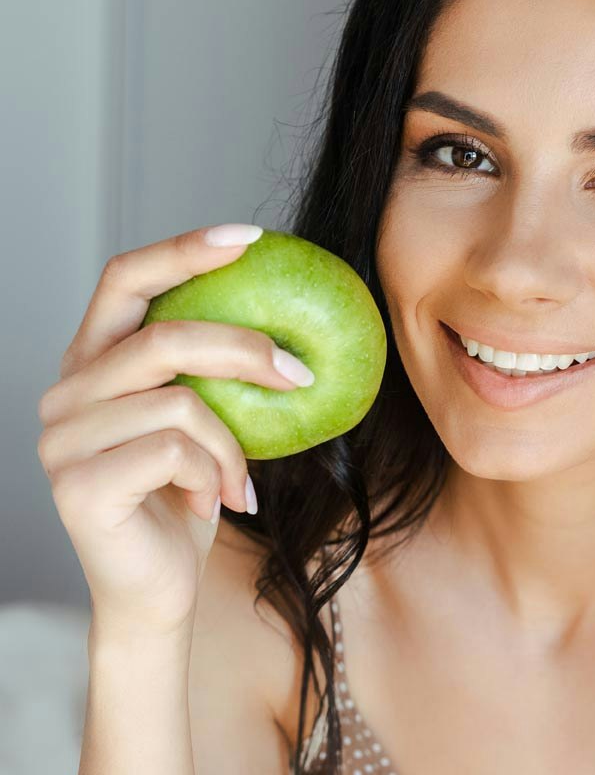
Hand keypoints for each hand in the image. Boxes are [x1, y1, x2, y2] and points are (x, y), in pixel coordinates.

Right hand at [36, 224, 307, 637]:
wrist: (157, 589)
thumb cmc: (189, 494)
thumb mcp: (208, 420)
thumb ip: (219, 371)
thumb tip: (298, 324)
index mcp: (94, 361)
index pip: (126, 278)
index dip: (184, 247)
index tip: (252, 236)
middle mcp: (66, 391)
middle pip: (161, 335)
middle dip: (244, 347)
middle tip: (301, 373)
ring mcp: (62, 438)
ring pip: (179, 401)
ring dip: (234, 442)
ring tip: (243, 478)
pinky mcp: (77, 484)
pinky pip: (174, 450)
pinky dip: (216, 473)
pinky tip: (220, 502)